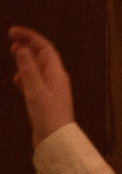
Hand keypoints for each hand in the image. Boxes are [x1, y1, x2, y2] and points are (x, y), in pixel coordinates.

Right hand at [8, 27, 73, 143]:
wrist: (56, 142)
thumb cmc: (49, 117)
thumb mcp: (36, 91)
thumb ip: (29, 70)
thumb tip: (22, 49)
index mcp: (57, 74)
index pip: (45, 49)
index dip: (30, 37)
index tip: (13, 31)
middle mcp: (56, 80)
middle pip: (43, 56)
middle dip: (28, 44)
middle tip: (11, 38)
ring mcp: (50, 90)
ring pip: (38, 68)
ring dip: (26, 58)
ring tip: (13, 52)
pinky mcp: (44, 101)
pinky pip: (34, 83)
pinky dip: (25, 76)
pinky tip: (17, 79)